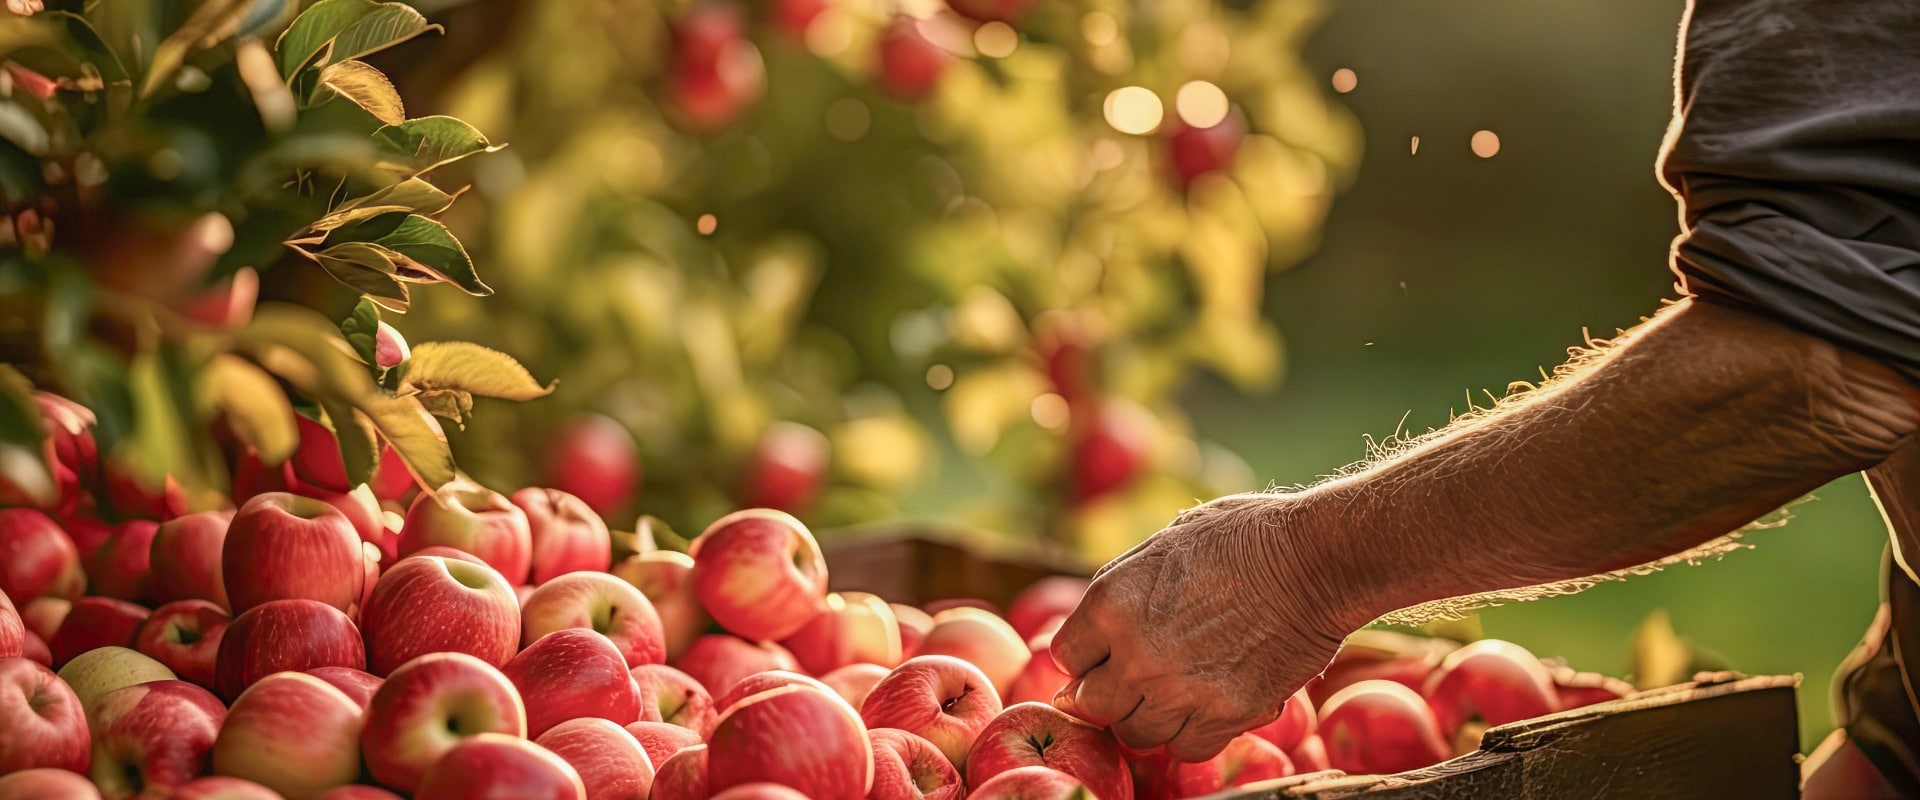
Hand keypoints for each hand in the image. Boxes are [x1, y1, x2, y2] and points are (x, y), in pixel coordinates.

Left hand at [1049, 492, 1358, 761]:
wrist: (1315, 559)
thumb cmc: (1244, 537)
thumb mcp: (1167, 543)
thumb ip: (1125, 587)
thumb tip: (1099, 625)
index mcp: (1112, 601)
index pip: (1067, 657)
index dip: (1086, 657)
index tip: (1105, 656)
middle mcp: (1136, 652)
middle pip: (1093, 705)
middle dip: (1109, 694)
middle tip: (1134, 681)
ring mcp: (1180, 690)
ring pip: (1137, 733)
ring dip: (1150, 717)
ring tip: (1174, 691)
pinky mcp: (1225, 714)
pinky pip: (1187, 748)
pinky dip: (1191, 735)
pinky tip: (1205, 708)